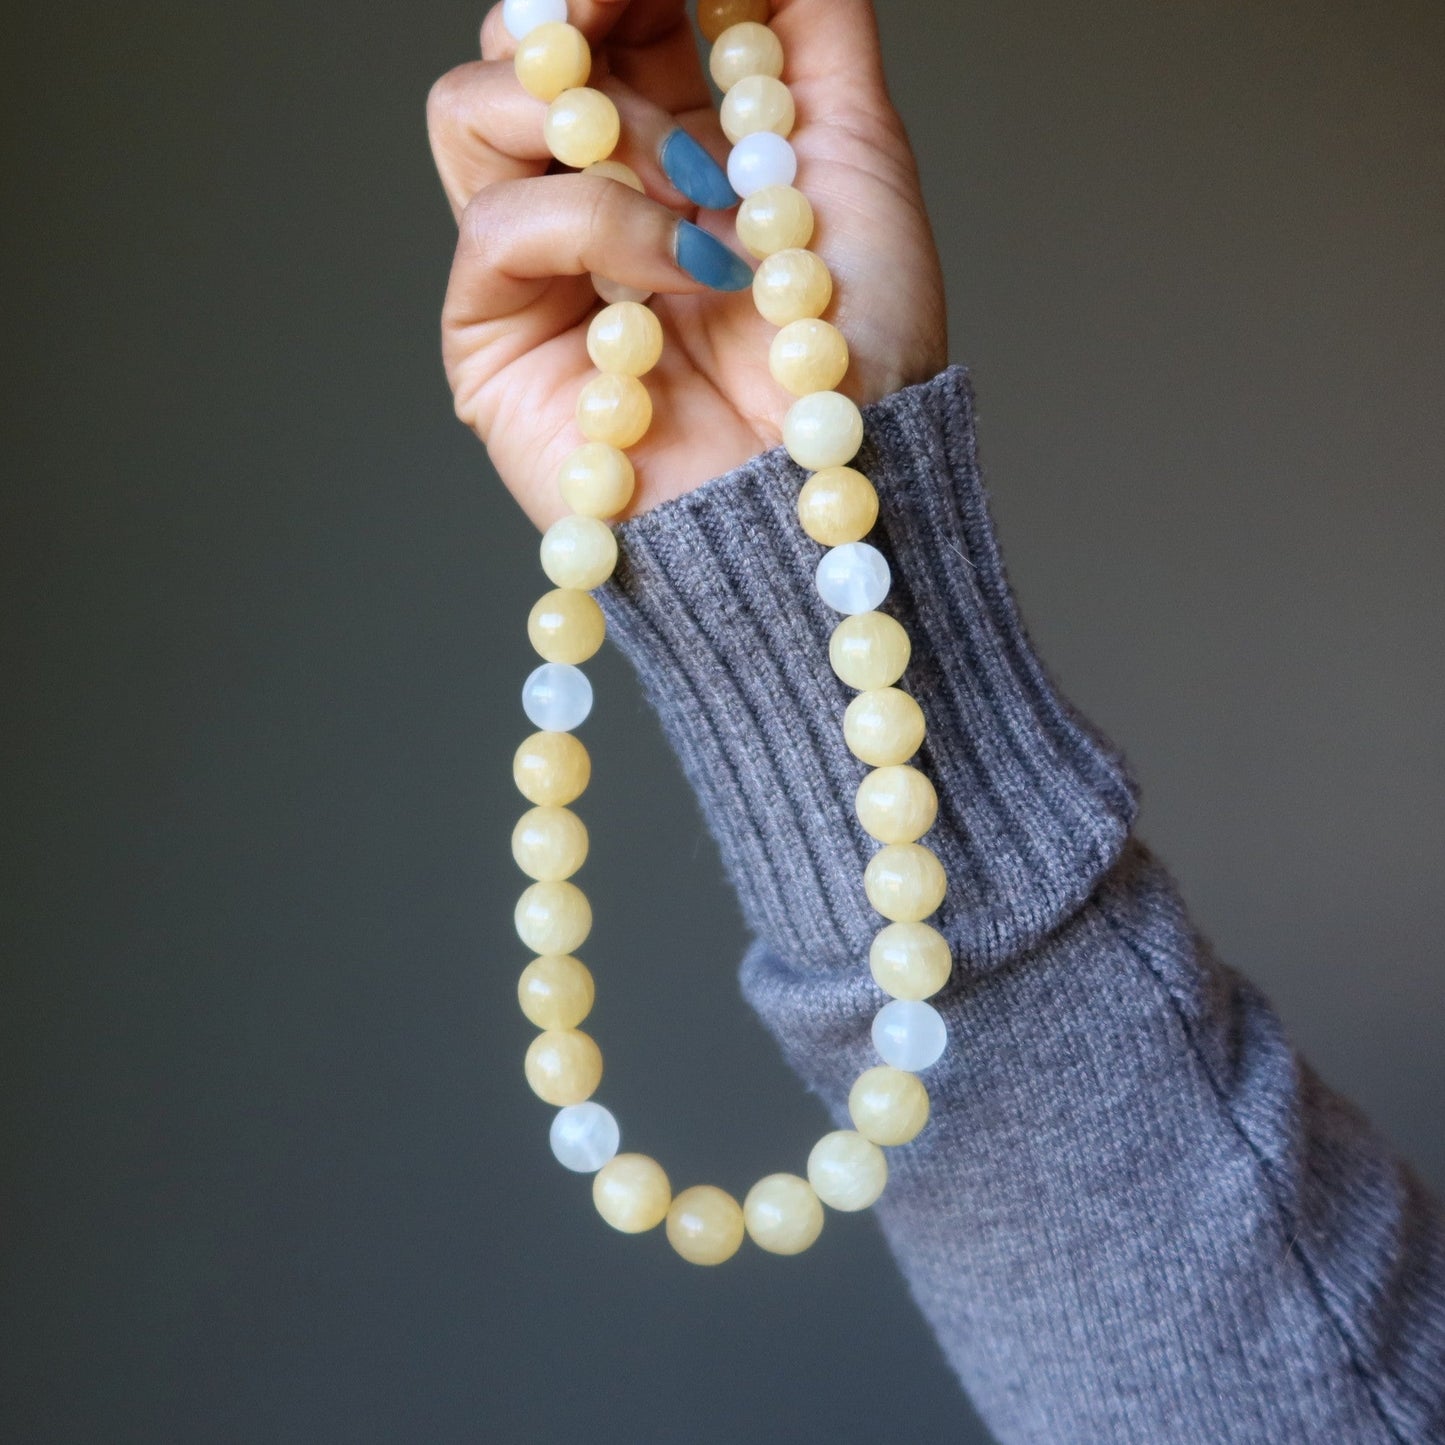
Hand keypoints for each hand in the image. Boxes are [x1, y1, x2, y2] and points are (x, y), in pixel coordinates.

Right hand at [427, 0, 945, 528]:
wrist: (832, 493)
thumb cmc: (860, 356)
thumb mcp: (859, 153)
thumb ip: (809, 20)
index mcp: (676, 142)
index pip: (602, 13)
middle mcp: (596, 191)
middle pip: (517, 44)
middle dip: (573, 2)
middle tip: (618, 8)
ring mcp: (538, 264)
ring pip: (471, 108)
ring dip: (600, 125)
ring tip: (698, 192)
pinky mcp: (493, 336)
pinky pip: (500, 222)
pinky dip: (598, 228)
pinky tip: (681, 274)